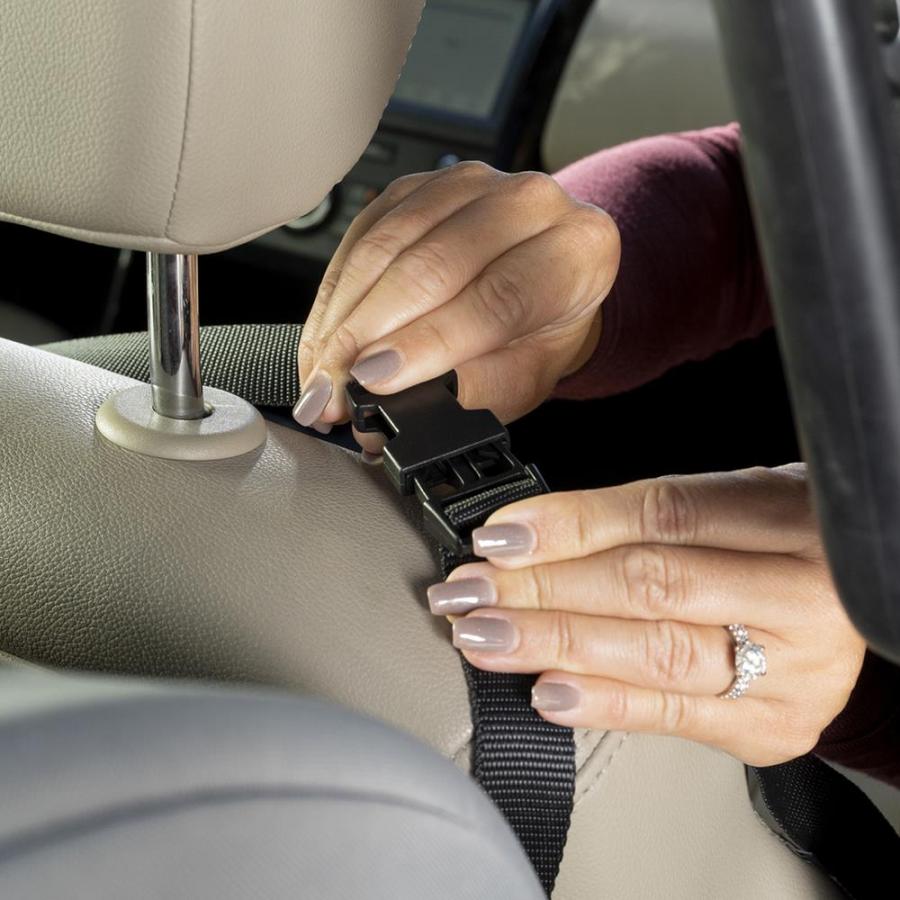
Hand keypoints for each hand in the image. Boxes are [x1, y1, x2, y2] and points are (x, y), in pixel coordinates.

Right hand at [293, 162, 619, 446]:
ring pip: (386, 244)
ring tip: (318, 378)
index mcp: (577, 250)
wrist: (544, 290)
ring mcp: (469, 184)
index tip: (375, 381)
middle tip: (333, 391)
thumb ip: (468, 393)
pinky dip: (334, 294)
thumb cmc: (539, 334)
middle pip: (431, 264)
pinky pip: (361, 234)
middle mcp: (528, 202)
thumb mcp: (524, 379)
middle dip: (367, 335)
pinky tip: (321, 341)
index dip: (427, 342)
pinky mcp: (419, 186)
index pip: (496, 296)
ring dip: (340, 319)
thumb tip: (394, 408)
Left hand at [427, 464, 865, 766]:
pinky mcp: (776, 726)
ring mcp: (795, 670)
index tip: (497, 536)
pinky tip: (546, 690)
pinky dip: (603, 702)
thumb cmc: (784, 540)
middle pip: (648, 586)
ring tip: (485, 637)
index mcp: (790, 517)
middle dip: (543, 588)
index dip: (570, 524)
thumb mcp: (731, 500)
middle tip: (469, 591)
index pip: (661, 515)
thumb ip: (645, 518)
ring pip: (654, 652)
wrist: (854, 603)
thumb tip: (530, 536)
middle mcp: (801, 595)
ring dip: (553, 644)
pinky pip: (674, 717)